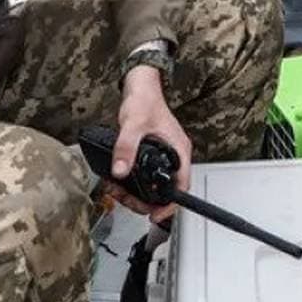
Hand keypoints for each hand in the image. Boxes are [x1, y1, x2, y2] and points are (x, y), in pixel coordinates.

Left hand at [111, 67, 192, 221]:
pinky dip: (135, 183)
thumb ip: (126, 148)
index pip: (181, 186)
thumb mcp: (133, 124)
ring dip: (138, 194)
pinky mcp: (154, 154)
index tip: (156, 215)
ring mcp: (165, 155)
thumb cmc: (144, 100)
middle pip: (167, 190)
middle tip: (128, 202)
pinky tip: (121, 182)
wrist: (140, 86)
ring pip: (156, 185)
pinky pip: (148, 176)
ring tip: (120, 193)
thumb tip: (120, 171)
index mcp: (178, 150)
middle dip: (147, 201)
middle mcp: (174, 155)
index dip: (170, 205)